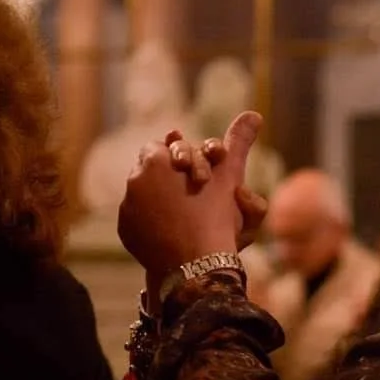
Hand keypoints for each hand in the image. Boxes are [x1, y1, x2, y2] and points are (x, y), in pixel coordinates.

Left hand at [119, 111, 261, 275]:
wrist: (197, 265)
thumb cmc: (217, 218)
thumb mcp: (230, 177)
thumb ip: (239, 143)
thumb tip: (254, 114)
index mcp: (157, 160)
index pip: (164, 147)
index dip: (184, 158)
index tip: (199, 174)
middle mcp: (135, 179)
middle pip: (152, 168)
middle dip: (170, 176)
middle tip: (193, 191)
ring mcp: (127, 206)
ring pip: (144, 192)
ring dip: (160, 197)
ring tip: (184, 213)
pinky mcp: (125, 229)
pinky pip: (137, 217)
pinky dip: (151, 220)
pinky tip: (171, 229)